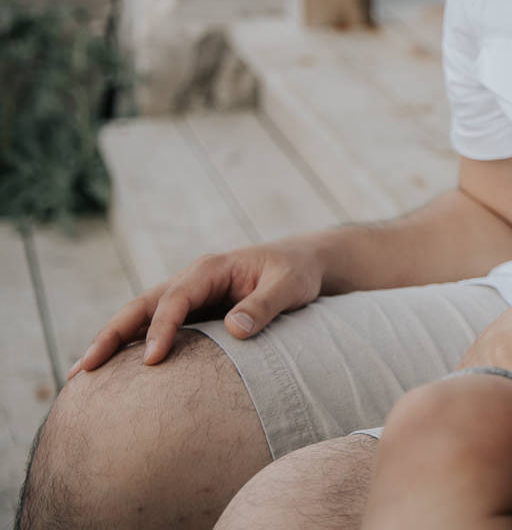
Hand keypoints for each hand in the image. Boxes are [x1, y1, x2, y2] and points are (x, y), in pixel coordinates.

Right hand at [67, 240, 324, 377]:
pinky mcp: (192, 313)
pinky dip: (131, 346)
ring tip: (79, 376)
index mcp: (211, 268)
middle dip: (111, 335)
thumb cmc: (298, 273)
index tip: (152, 360)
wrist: (303, 264)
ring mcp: (188, 296)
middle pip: (142, 305)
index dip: (161, 328)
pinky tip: (111, 374)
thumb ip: (265, 305)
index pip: (176, 298)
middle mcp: (191, 279)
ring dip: (111, 342)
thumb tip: (235, 332)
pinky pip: (154, 328)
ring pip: (140, 317)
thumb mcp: (290, 285)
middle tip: (84, 370)